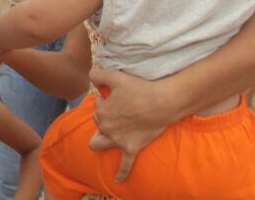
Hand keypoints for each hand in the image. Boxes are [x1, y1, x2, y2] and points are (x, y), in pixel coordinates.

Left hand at [88, 68, 173, 182]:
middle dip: (105, 115)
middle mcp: (107, 128)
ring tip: (103, 137)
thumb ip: (98, 74)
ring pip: (98, 143)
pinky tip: (117, 181)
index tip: (117, 95)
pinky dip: (120, 173)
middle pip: (98, 122)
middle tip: (120, 108)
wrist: (163, 102)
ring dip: (99, 140)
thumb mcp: (115, 75)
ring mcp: (119, 140)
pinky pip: (125, 165)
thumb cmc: (140, 88)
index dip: (106, 99)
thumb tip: (90, 76)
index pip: (98, 105)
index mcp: (102, 111)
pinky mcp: (132, 148)